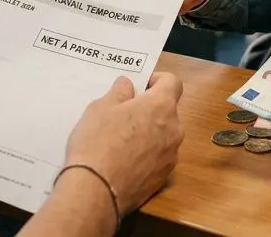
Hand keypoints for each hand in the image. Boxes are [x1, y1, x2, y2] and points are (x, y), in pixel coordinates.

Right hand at [58, 74, 184, 217]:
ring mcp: (171, 156)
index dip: (157, 80)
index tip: (140, 86)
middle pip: (168, 110)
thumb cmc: (97, 143)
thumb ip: (120, 92)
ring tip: (122, 140)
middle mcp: (174, 129)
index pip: (172, 82)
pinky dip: (147, 155)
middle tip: (124, 114)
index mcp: (161, 106)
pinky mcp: (164, 177)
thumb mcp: (101, 108)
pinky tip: (125, 161)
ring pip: (164, 135)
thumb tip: (128, 86)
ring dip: (150, 132)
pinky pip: (159, 157)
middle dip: (149, 109)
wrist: (96, 191)